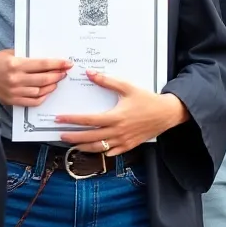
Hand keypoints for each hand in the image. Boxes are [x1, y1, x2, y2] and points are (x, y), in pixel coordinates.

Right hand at [0, 49, 70, 106]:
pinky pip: (31, 102)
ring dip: (51, 86)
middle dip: (57, 75)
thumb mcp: (10, 53)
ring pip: (40, 91)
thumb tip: (47, 60)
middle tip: (64, 73)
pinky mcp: (11, 100)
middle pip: (44, 79)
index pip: (43, 65)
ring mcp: (14, 91)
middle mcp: (16, 79)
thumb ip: (27, 56)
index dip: (57, 64)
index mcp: (16, 64)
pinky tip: (47, 92)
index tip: (68, 63)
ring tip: (57, 82)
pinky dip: (42, 97)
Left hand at [56, 71, 188, 155]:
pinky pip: (111, 153)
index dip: (72, 120)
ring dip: (83, 147)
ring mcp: (123, 141)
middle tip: (60, 135)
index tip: (59, 118)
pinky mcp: (128, 146)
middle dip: (73, 137)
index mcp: (116, 117)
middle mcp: (117, 131)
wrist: (166, 113)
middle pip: (89, 138)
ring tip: (72, 145)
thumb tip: (90, 73)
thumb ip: (107, 81)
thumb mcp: (128, 87)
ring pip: (98, 148)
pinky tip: (93, 149)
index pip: (88, 120)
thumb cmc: (147, 100)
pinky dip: (100, 152)